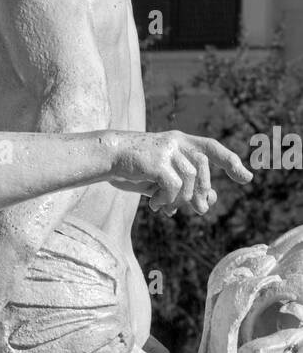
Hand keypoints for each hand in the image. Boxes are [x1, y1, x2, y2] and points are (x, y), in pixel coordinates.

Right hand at [109, 131, 250, 215]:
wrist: (107, 159)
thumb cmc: (135, 170)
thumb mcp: (163, 180)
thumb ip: (185, 188)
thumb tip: (210, 202)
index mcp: (180, 142)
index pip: (211, 148)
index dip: (230, 162)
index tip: (246, 178)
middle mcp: (176, 142)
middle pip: (203, 165)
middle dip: (205, 190)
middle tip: (201, 210)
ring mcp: (166, 150)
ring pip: (189, 178)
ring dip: (181, 199)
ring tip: (167, 209)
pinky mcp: (156, 161)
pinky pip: (173, 184)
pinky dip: (168, 199)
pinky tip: (156, 206)